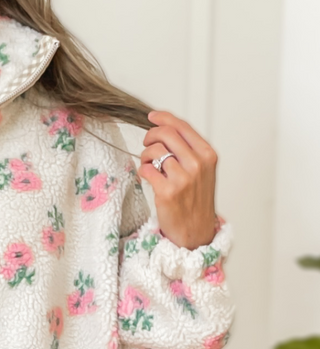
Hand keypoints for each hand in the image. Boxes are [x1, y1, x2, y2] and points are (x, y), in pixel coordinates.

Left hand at [138, 110, 217, 248]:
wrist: (196, 231)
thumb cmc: (195, 200)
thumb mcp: (201, 170)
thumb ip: (188, 149)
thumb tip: (165, 127)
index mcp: (207, 155)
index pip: (182, 127)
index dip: (163, 118)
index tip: (151, 116)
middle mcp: (197, 164)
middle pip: (166, 134)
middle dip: (151, 135)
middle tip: (147, 144)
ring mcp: (183, 178)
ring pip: (154, 150)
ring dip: (145, 155)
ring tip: (149, 165)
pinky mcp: (167, 191)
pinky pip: (146, 169)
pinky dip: (142, 171)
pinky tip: (148, 177)